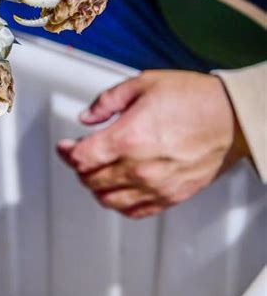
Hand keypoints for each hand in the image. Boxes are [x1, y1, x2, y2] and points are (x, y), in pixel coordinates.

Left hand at [57, 70, 248, 217]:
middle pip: (91, 180)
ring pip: (109, 200)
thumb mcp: (143, 84)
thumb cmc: (194, 98)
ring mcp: (156, 186)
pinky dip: (120, 204)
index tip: (64, 146)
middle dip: (79, 168)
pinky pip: (136, 211)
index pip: (81, 158)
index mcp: (128, 138)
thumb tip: (87, 116)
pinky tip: (118, 192)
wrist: (232, 117)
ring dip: (96, 188)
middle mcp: (139, 167)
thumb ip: (108, 101)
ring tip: (96, 174)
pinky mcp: (172, 196)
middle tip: (79, 156)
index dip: (66, 152)